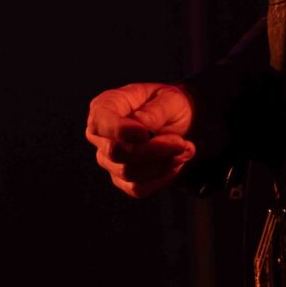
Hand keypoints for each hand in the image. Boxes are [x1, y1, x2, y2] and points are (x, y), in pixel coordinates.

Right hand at [85, 82, 194, 197]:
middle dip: (153, 150)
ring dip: (162, 164)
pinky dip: (162, 177)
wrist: (177, 119)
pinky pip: (138, 188)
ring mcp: (108, 159)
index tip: (145, 134)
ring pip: (128, 173)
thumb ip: (156, 110)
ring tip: (185, 148)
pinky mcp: (120, 179)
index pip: (101, 122)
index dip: (121, 131)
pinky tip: (177, 161)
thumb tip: (140, 123)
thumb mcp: (169, 98)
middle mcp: (100, 135)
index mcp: (105, 106)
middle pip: (116, 153)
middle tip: (181, 142)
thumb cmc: (168, 103)